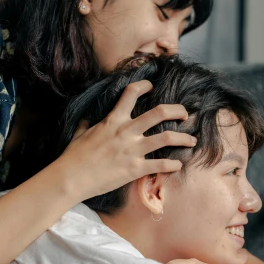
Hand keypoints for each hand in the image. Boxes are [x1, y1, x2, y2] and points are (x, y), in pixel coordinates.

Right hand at [59, 80, 196, 200]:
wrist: (71, 177)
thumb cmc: (73, 156)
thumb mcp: (80, 133)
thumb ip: (88, 124)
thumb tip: (89, 119)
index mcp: (113, 120)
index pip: (131, 93)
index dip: (144, 85)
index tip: (152, 86)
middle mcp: (126, 131)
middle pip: (159, 113)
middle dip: (177, 111)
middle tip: (185, 114)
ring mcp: (133, 150)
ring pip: (167, 138)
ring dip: (183, 138)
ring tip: (192, 140)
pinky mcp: (135, 169)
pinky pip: (161, 164)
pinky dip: (173, 165)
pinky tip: (178, 165)